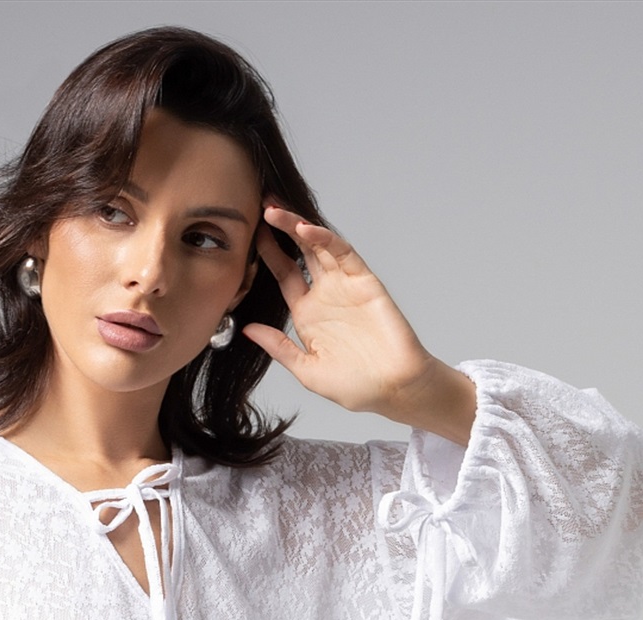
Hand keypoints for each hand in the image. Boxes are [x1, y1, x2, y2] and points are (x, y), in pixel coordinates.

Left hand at [242, 202, 476, 441]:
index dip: (267, 254)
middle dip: (280, 229)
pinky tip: (305, 230)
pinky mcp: (364, 281)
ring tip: (275, 210)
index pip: (283, 275)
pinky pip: (343, 253)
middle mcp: (324, 295)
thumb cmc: (356, 386)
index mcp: (307, 314)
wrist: (394, 389)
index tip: (248, 236)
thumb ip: (279, 347)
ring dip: (297, 226)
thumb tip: (248, 329)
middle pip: (298, 252)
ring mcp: (344, 285)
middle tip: (261, 207)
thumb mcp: (307, 369)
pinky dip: (325, 239)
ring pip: (318, 246)